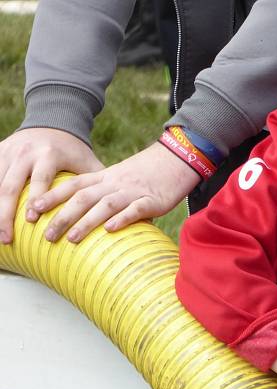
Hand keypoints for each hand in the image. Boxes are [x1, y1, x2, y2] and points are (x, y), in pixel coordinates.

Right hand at [0, 128, 102, 243]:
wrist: (53, 122)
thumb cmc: (75, 151)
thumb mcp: (88, 161)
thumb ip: (99, 182)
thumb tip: (125, 209)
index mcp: (49, 154)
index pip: (40, 181)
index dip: (35, 201)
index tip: (32, 221)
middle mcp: (25, 152)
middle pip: (11, 186)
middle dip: (6, 213)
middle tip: (6, 238)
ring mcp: (8, 152)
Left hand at [29, 142, 200, 242]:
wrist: (176, 159)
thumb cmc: (148, 173)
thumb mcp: (121, 177)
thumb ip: (103, 191)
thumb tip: (85, 210)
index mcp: (105, 177)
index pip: (73, 185)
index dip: (52, 196)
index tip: (34, 208)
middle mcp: (114, 183)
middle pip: (83, 198)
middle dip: (62, 216)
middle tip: (46, 235)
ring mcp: (132, 191)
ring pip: (104, 205)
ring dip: (86, 222)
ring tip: (71, 238)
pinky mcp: (152, 200)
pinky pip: (135, 209)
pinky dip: (122, 219)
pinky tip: (111, 230)